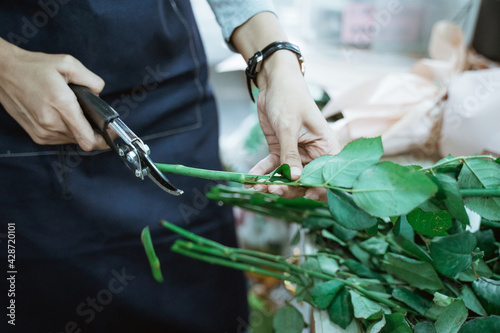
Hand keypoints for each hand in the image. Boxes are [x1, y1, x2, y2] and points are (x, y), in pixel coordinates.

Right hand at [0, 39, 106, 150]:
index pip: (88, 138)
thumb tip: (100, 94)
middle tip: (90, 113)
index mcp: (61, 105)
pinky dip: (67, 130)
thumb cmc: (33, 67)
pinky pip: (61, 139)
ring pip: (74, 140)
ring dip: (79, 129)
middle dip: (92, 129)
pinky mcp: (38, 136)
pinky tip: (62, 115)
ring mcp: (43, 132)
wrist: (2, 73)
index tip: (111, 134)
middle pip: (84, 139)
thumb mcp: (67, 64)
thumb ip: (91, 80)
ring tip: (72, 110)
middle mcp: (51, 123)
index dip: (104, 139)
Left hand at [248, 51, 340, 200]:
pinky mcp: (280, 151)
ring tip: (257, 186)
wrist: (274, 83)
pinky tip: (249, 179)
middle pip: (304, 181)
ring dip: (271, 183)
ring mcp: (296, 154)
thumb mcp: (289, 126)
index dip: (319, 188)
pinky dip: (261, 173)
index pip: (326, 175)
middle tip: (272, 189)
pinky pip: (272, 167)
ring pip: (286, 177)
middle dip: (288, 187)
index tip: (306, 195)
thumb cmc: (289, 98)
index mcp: (326, 148)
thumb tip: (295, 178)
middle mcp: (313, 155)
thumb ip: (290, 154)